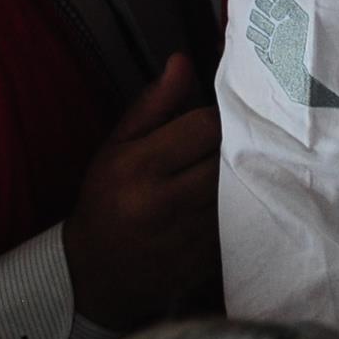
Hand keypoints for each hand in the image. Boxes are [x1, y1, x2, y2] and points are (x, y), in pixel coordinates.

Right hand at [62, 54, 219, 328]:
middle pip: (227, 157)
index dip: (218, 116)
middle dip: (235, 144)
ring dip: (244, 175)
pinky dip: (243, 207)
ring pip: (240, 189)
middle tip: (235, 138)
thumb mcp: (115, 148)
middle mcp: (165, 202)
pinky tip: (236, 199)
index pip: (204, 125)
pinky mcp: (207, 261)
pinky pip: (240, 221)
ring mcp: (189, 236)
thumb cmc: (104, 202)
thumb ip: (152, 105)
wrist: (94, 277)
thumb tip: (181, 61)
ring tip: (237, 165)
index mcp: (138, 167)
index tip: (218, 116)